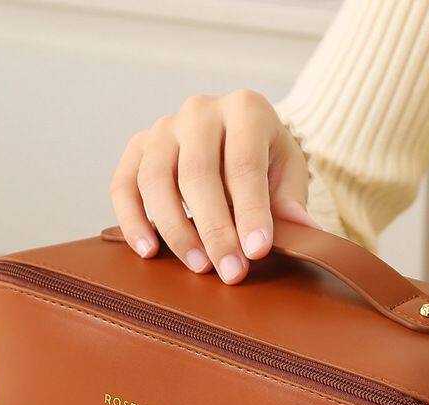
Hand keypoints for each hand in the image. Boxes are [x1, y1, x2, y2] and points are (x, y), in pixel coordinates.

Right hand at [109, 90, 316, 284]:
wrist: (238, 138)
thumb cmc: (266, 160)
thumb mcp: (288, 174)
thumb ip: (291, 202)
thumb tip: (305, 231)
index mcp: (246, 109)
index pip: (244, 165)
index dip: (251, 211)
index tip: (257, 251)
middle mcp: (200, 111)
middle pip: (198, 174)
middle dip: (215, 230)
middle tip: (230, 272)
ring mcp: (163, 128)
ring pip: (156, 180)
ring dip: (176, 230)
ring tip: (198, 267)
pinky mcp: (137, 148)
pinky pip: (123, 185)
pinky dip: (131, 220)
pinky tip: (148, 251)